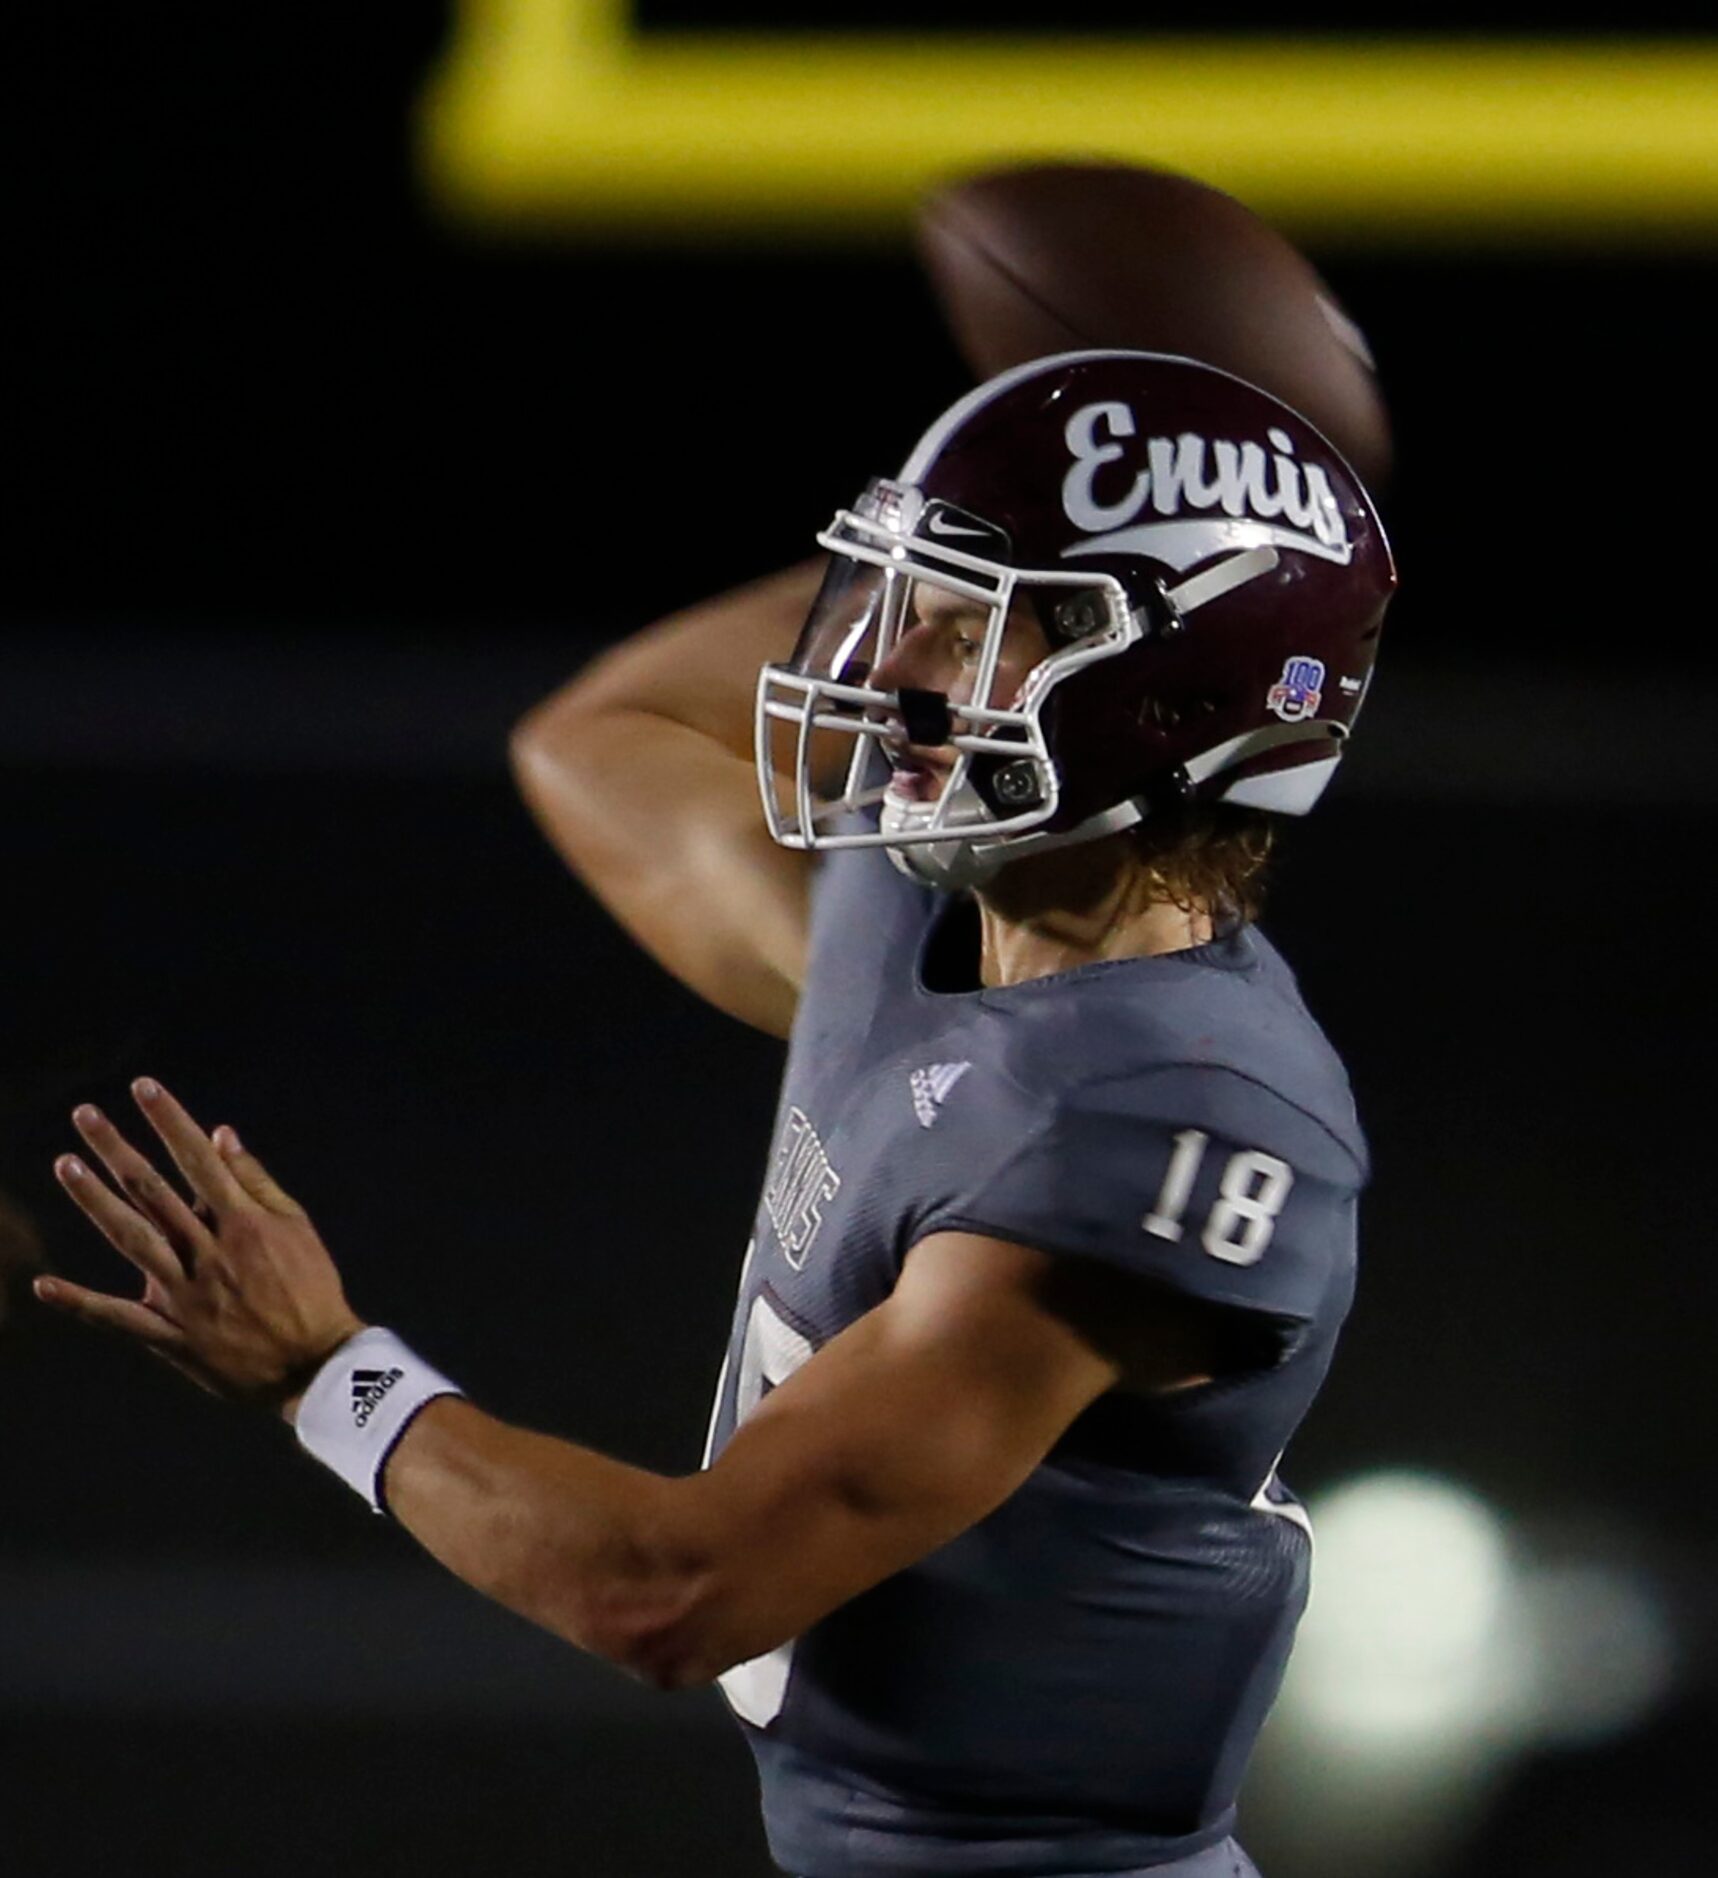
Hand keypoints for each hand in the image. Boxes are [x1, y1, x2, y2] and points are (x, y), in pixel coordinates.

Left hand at [36, 1078, 363, 1413]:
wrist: (314, 1366)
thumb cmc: (311, 1290)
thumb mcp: (298, 1228)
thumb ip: (257, 1182)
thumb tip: (221, 1136)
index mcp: (242, 1223)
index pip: (197, 1160)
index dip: (169, 1120)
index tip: (143, 1087)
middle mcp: (207, 1253)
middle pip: (153, 1192)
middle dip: (117, 1149)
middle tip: (86, 1115)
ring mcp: (184, 1295)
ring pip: (131, 1239)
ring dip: (94, 1201)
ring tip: (65, 1165)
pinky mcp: (171, 1335)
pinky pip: (118, 1318)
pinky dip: (80, 1302)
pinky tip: (43, 1284)